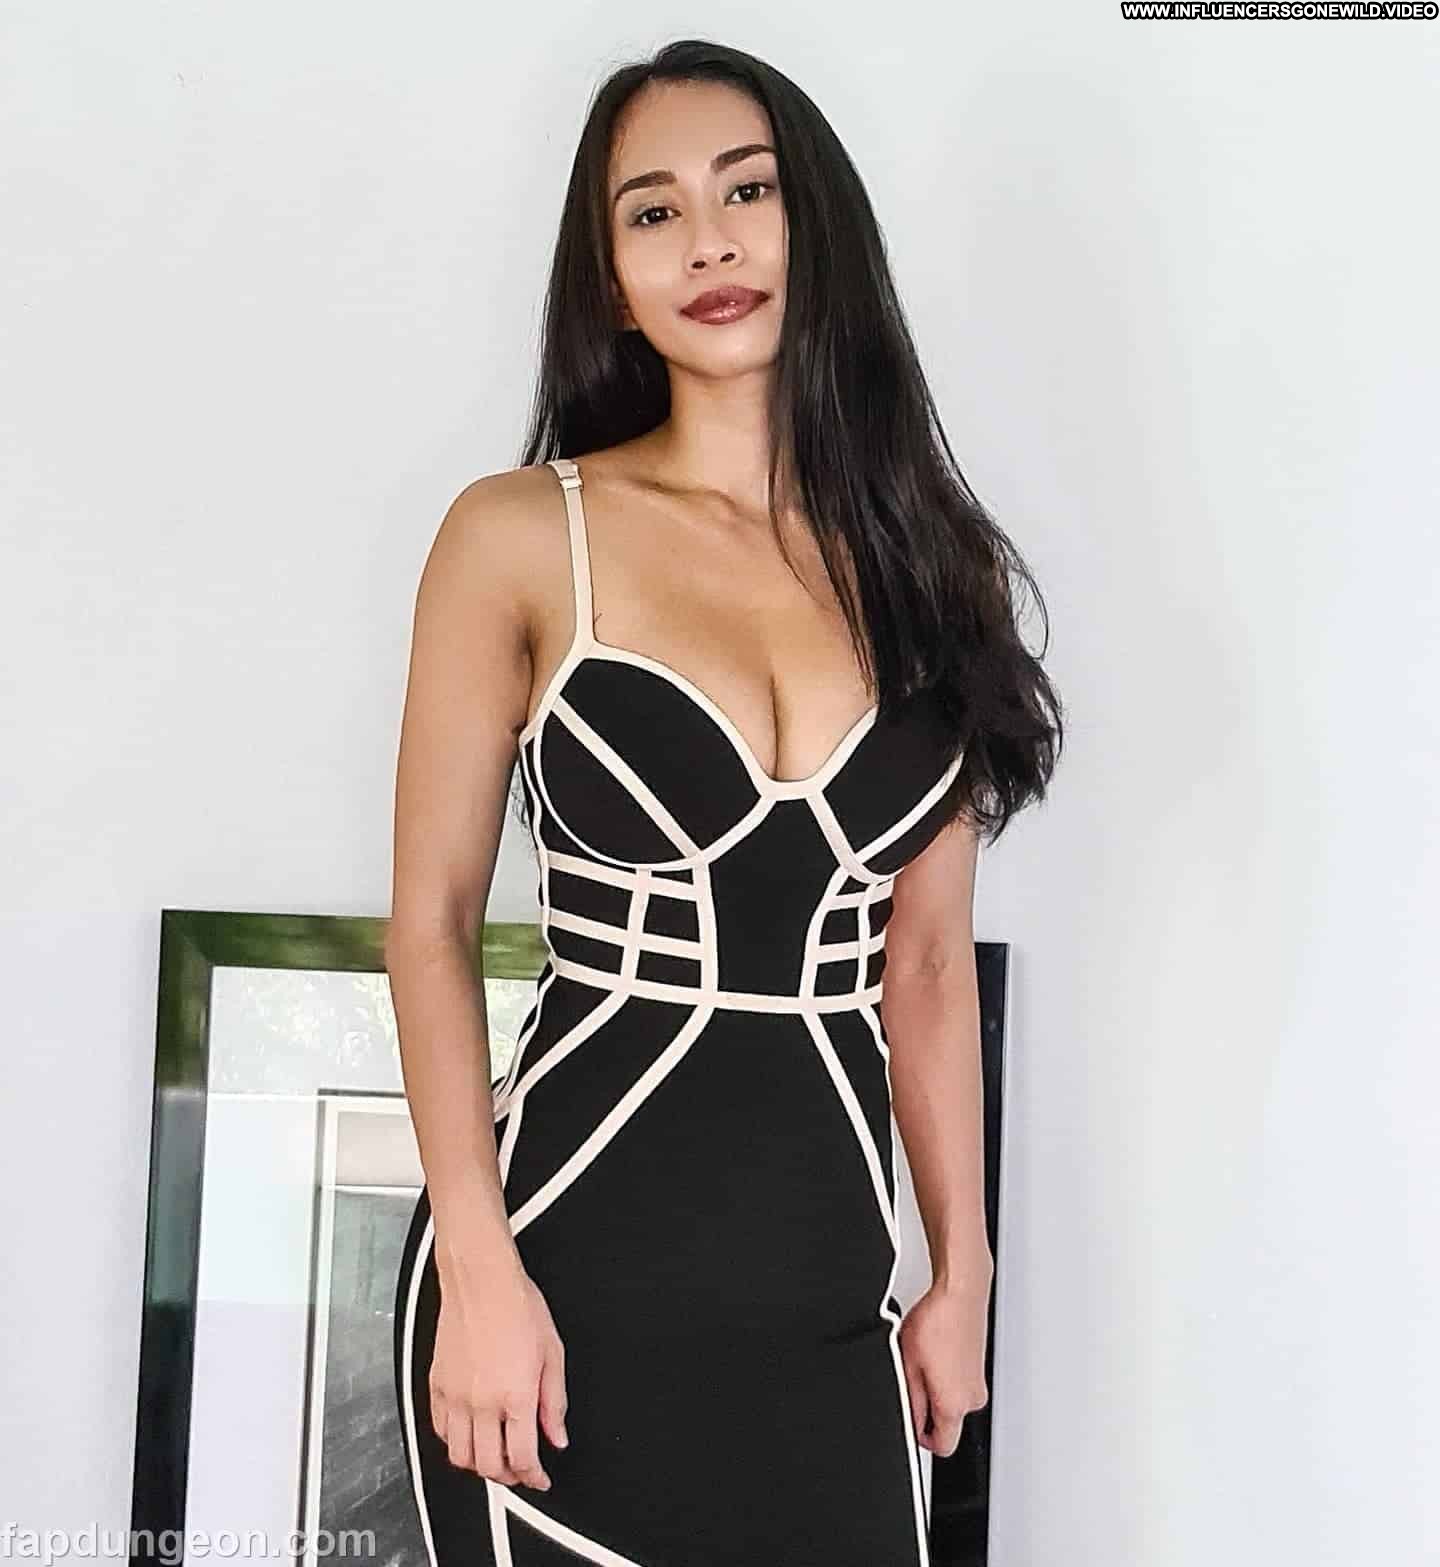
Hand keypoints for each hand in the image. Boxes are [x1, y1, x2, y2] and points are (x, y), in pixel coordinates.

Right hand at [428, 1249, 568, 1488]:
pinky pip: (439, 1430)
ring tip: (494, 1455)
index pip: (523, 1457)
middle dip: (508, 1476)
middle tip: (520, 1469)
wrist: (481, 1279)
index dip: (534, 1477)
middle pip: (489, 1465)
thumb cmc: (518, 1305)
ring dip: (478, 1465)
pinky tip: (469, 1432)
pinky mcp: (436, 1385)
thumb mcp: (553, 1352)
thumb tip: (557, 1435)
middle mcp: (482, 1401)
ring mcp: (455, 1396)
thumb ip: (554, 1401)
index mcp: (516, 1395)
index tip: (540, 1478)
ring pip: (460, 1455)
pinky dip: (454, 1441)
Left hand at [899, 1269, 992, 1457]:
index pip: (942, 1446)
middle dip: (927, 1410)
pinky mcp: (979, 1367)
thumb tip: (910, 1422)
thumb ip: (910, 1400)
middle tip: (912, 1379)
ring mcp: (979, 1382)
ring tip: (923, 1360)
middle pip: (948, 1424)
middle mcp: (973, 1398)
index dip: (919, 1438)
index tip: (908, 1420)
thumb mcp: (908, 1363)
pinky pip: (960, 1384)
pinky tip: (935, 1351)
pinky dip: (946, 1376)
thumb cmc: (937, 1321)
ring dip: (936, 1390)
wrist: (959, 1291)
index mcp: (955, 1404)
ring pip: (953, 1402)